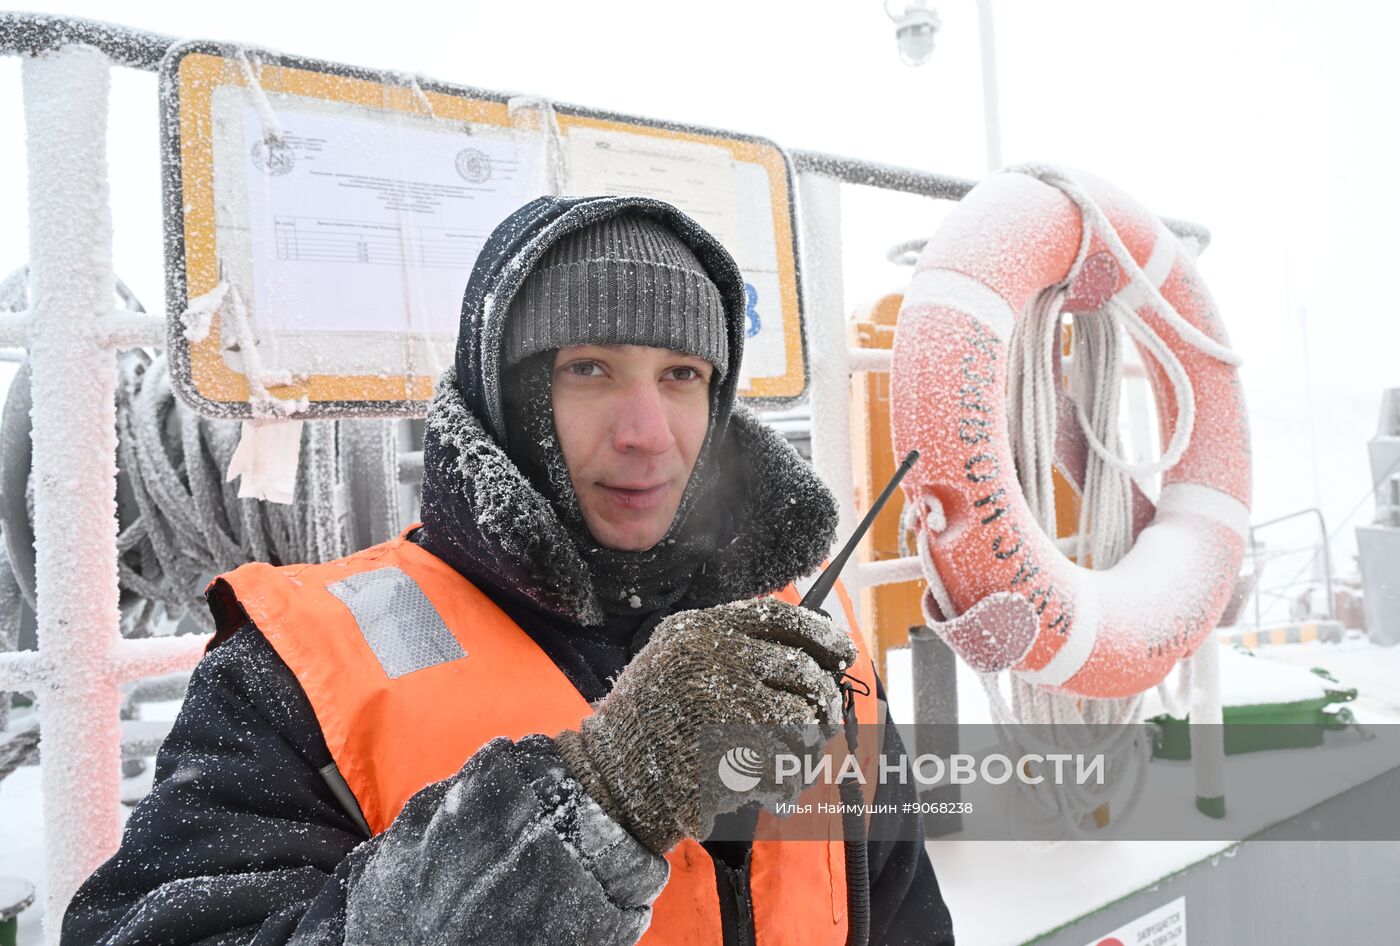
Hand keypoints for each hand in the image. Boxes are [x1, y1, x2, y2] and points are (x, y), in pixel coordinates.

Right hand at [555, 597, 856, 854]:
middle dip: (824, 704)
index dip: (822, 635)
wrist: (610, 776)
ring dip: (804, 751)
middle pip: (804, 674)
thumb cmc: (648, 721)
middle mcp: (717, 659)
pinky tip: (773, 791)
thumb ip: (730, 645)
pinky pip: (788, 768)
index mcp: (703, 630)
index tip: (845, 653)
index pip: (779, 617)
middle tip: (822, 724)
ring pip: (804, 724)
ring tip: (786, 765)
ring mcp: (726, 706)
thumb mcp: (675, 656)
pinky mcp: (732, 755)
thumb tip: (808, 653)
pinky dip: (787, 785)